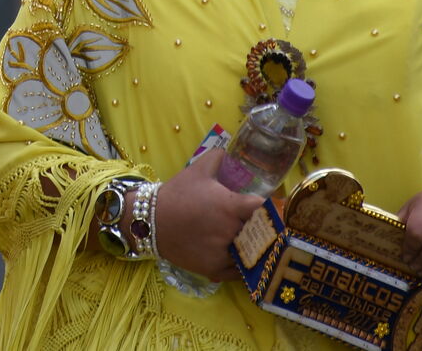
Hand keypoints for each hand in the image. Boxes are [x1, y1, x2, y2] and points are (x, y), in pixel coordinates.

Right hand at [151, 147, 265, 282]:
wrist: (150, 221)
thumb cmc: (177, 194)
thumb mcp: (198, 170)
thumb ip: (219, 158)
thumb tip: (232, 151)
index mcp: (230, 206)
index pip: (264, 210)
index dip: (270, 208)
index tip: (270, 208)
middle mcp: (230, 231)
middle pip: (262, 234)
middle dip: (262, 229)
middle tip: (262, 225)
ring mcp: (223, 253)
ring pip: (251, 254)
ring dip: (252, 248)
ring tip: (251, 242)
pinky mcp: (214, 269)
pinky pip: (238, 271)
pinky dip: (240, 265)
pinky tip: (238, 255)